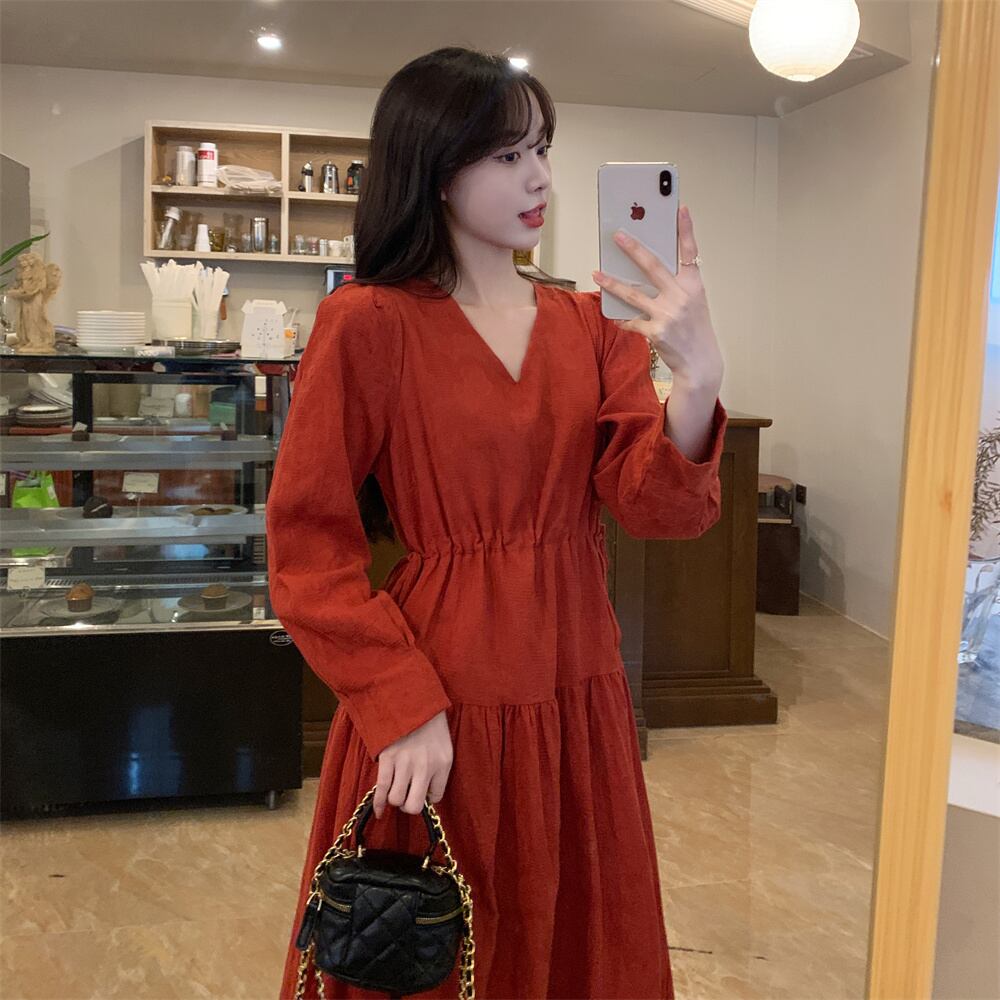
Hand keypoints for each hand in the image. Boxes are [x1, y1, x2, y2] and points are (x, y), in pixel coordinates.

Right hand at [373, 709, 452, 818]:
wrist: (412, 701)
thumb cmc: (429, 725)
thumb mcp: (444, 747)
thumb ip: (439, 770)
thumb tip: (426, 795)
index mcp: (443, 763)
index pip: (436, 796)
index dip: (428, 796)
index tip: (423, 789)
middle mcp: (425, 766)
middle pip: (413, 805)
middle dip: (409, 805)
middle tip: (407, 795)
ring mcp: (405, 763)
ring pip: (396, 799)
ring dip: (395, 798)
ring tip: (396, 789)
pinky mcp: (387, 758)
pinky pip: (381, 789)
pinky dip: (378, 804)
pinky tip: (379, 812)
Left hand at [592, 203, 723, 391]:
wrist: (700, 362)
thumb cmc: (694, 328)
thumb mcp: (693, 302)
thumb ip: (675, 285)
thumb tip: (645, 270)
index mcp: (694, 285)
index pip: (690, 252)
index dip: (686, 230)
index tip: (680, 208)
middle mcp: (682, 296)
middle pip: (654, 266)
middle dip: (633, 249)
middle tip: (618, 235)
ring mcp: (668, 314)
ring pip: (633, 294)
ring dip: (612, 283)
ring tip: (596, 273)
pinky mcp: (656, 331)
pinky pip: (631, 321)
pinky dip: (622, 319)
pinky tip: (615, 317)